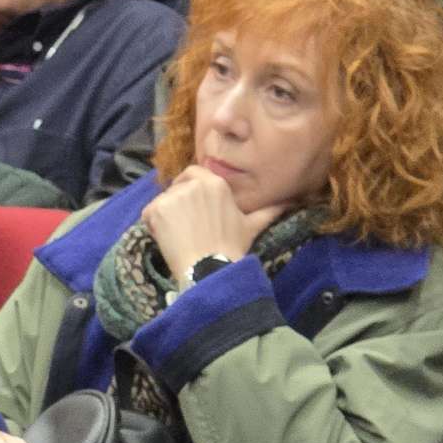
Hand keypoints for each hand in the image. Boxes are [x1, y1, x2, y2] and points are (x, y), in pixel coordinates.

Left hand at [139, 165, 281, 286]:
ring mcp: (173, 196)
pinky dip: (153, 225)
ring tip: (179, 236)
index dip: (190, 190)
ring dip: (166, 215)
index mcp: (215, 183)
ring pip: (163, 201)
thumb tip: (293, 201)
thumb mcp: (253, 225)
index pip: (193, 174)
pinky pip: (148, 213)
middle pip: (176, 186)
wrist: (211, 269)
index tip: (192, 209)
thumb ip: (269, 210)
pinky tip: (167, 240)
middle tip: (184, 225)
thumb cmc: (232, 247)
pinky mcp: (156, 210)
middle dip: (177, 202)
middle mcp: (193, 184)